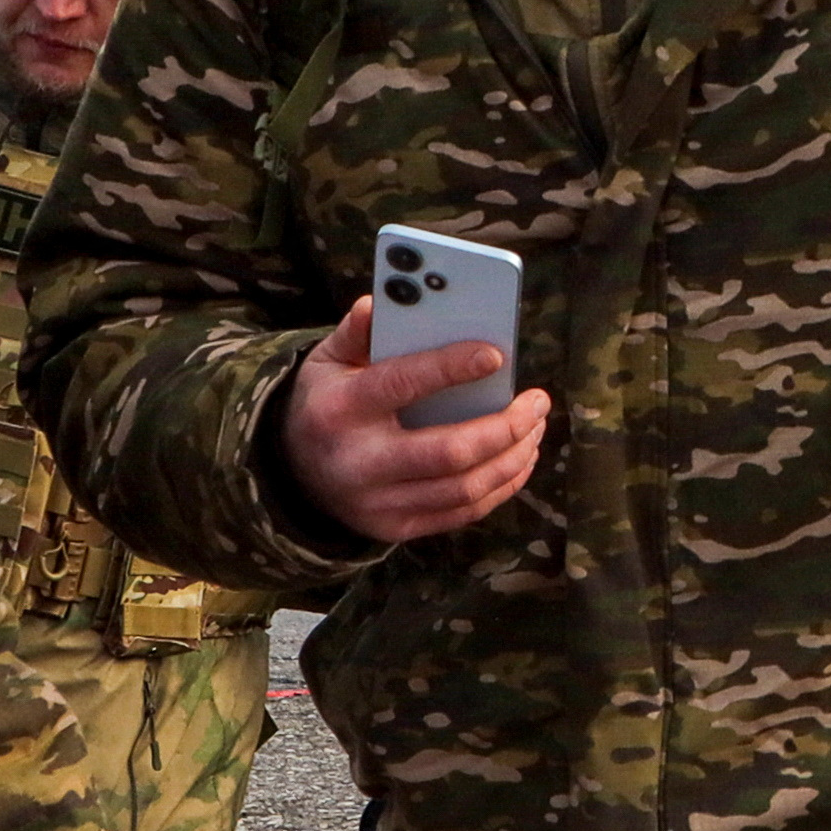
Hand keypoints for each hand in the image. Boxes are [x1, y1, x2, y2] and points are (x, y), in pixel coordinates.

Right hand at [279, 294, 550, 545]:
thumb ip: (356, 332)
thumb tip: (382, 302)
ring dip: (513, 456)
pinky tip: (520, 457)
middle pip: (449, 452)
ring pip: (464, 487)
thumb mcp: (327, 361)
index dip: (451, 369)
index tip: (495, 355)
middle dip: (505, 427)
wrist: (293, 474)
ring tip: (536, 426)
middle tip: (537, 401)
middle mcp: (359, 463)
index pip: (402, 384)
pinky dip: (501, 485)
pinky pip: (463, 510)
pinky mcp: (396, 528)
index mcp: (340, 410)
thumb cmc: (326, 403)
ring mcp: (378, 504)